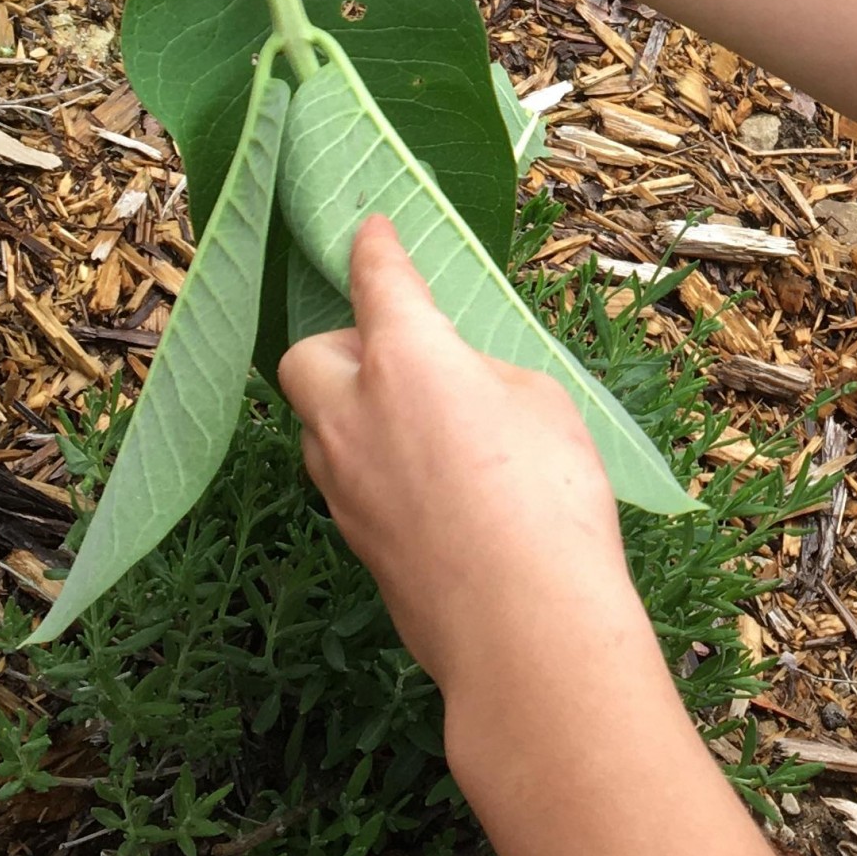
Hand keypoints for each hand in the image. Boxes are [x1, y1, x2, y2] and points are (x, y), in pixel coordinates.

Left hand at [275, 218, 652, 699]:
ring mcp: (342, 484)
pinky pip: (345, 480)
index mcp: (405, 357)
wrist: (522, 627)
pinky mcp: (352, 540)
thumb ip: (483, 377)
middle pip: (308, 356)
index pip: (377, 280)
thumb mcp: (541, 402)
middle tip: (396, 355)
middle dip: (341, 344)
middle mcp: (352, 413)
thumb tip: (458, 389)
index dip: (374, 247)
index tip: (371, 228)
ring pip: (319, 425)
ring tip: (422, 427)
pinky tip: (429, 489)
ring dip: (352, 411)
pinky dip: (372, 467)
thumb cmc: (549, 499)